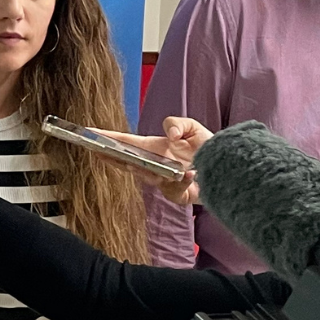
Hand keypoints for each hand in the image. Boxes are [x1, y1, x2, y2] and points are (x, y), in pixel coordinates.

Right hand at [96, 117, 212, 206]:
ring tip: (143, 160)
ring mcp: (163, 181)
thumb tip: (169, 136)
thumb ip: (177, 123)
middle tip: (96, 151)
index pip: (126, 143)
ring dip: (149, 170)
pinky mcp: (177, 195)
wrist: (229, 168)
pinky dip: (182, 182)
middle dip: (111, 157)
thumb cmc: (209, 147)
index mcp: (154, 147)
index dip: (107, 139)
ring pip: (148, 177)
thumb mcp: (192, 127)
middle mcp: (155, 165)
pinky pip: (173, 190)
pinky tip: (191, 175)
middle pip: (127, 162)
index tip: (90, 134)